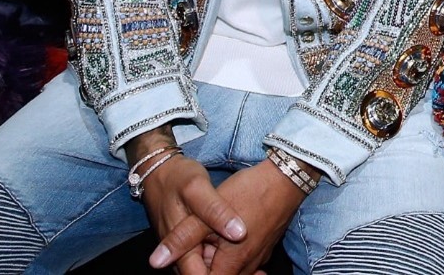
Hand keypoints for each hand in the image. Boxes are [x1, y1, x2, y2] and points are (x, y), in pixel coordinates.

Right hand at [138, 155, 246, 274]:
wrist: (160, 171)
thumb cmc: (177, 178)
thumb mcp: (197, 189)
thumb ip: (215, 212)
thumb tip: (238, 233)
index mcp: (180, 248)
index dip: (224, 274)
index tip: (250, 267)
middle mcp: (180, 256)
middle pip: (207, 274)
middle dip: (230, 272)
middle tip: (259, 271)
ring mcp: (186, 251)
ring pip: (209, 269)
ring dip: (230, 267)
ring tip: (257, 262)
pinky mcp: (192, 243)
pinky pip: (209, 258)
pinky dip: (227, 258)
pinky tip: (247, 247)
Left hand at [153, 160, 305, 274]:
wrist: (287, 177)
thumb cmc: (247, 192)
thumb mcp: (206, 213)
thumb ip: (181, 239)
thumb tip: (156, 261)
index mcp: (230, 264)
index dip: (191, 271)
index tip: (188, 255)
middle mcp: (248, 266)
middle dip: (203, 265)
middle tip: (198, 242)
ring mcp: (259, 257)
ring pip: (233, 271)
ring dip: (218, 261)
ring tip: (209, 239)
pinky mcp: (265, 247)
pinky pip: (246, 262)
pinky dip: (233, 256)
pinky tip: (227, 239)